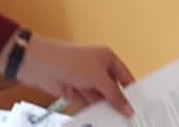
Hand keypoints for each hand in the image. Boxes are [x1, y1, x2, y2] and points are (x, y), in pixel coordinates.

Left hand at [8, 34, 135, 115]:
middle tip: (125, 117)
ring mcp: (84, 80)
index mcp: (106, 58)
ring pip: (98, 98)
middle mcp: (96, 68)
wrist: (41, 64)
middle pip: (111, 89)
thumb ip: (114, 94)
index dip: (130, 90)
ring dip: (103, 108)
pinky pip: (86, 103)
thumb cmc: (69, 59)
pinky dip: (90, 110)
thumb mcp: (99, 78)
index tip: (136, 105)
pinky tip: (96, 119)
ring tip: (112, 121)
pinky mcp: (73, 90)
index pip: (124, 76)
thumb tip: (126, 106)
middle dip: (116, 102)